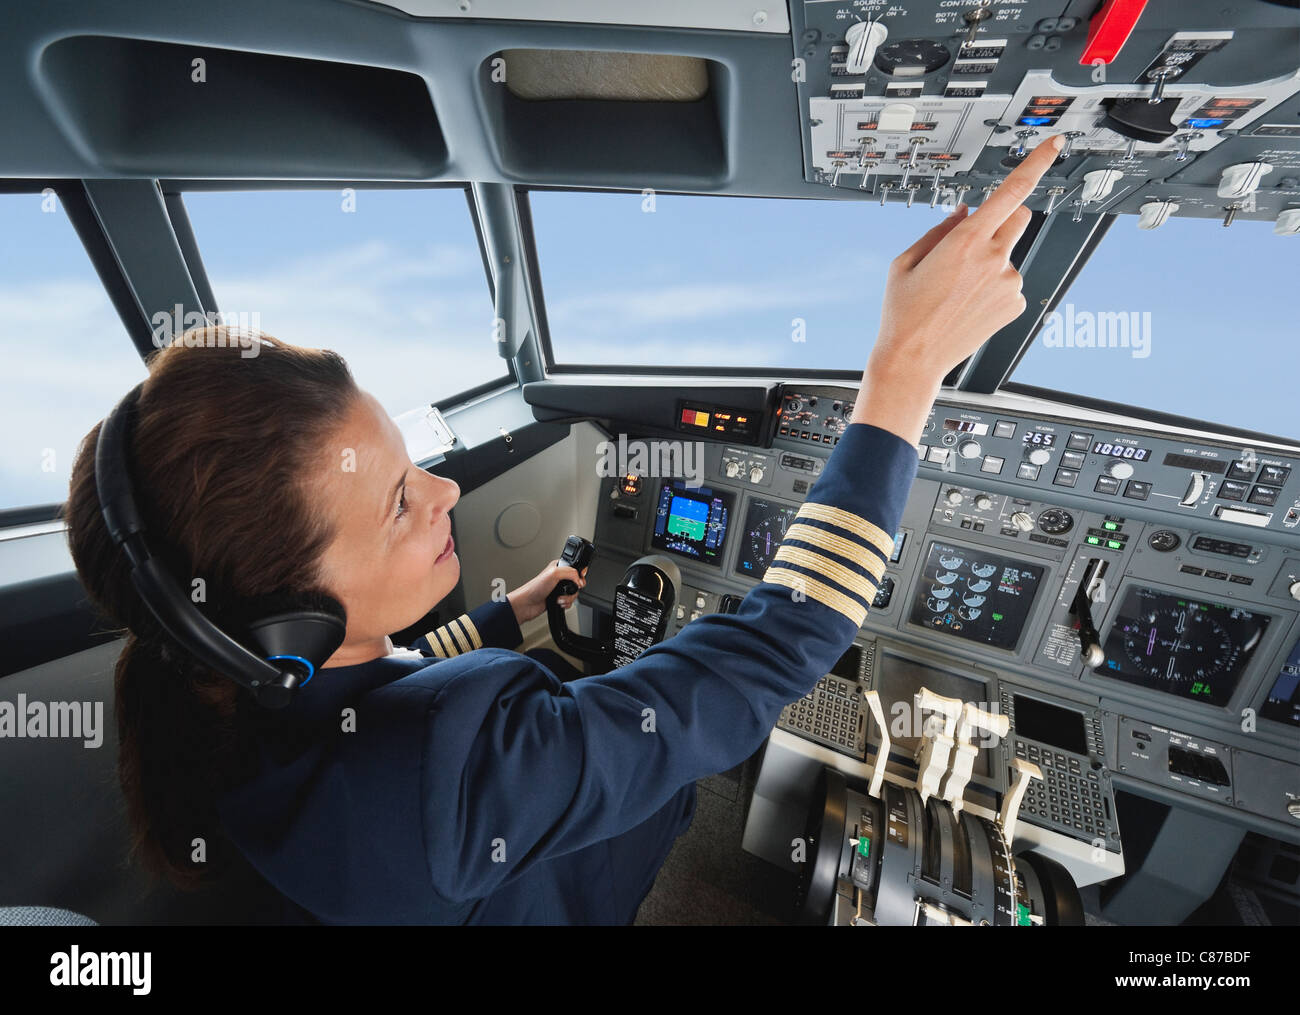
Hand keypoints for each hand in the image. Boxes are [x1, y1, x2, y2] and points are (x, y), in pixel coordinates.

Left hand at [506, 561, 588, 624]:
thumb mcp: (554, 574)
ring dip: (568, 598)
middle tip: (569, 590)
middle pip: (577, 582)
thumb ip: (570, 573)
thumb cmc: (534, 588)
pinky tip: (558, 602)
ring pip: (574, 593)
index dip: (580, 574)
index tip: (579, 580)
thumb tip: (579, 580)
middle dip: (574, 589)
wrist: (527, 604)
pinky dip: (566, 603)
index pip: (575, 567)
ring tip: (559, 598)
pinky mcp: (558, 599)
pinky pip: (570, 602)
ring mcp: (559, 589)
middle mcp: (559, 577)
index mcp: (558, 567)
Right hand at [853, 135, 1063, 443]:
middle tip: (976, 239)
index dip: (1037, 162)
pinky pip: (1009, 282)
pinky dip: (994, 287)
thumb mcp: (905, 262)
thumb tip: (966, 211)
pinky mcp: (1015, 304)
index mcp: (964, 240)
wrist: (912, 359)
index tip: (1054, 143)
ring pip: (1009, 253)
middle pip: (1019, 216)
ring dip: (991, 261)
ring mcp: (1009, 283)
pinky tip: (968, 304)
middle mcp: (993, 259)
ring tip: (958, 290)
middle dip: (1002, 218)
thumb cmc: (903, 313)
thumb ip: (940, 228)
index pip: (1011, 191)